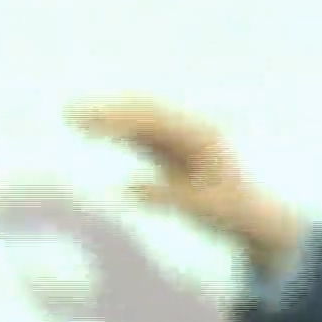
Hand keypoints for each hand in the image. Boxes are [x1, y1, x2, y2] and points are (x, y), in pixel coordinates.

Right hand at [66, 97, 302, 271]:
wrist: (251, 212)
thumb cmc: (231, 212)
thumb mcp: (204, 209)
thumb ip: (169, 196)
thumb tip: (128, 186)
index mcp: (201, 139)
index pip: (156, 121)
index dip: (121, 119)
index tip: (90, 123)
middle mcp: (192, 130)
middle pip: (146, 111)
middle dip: (109, 109)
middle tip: (69, 112)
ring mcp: (182, 137)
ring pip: (140, 118)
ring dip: (109, 116)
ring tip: (70, 115)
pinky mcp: (172, 148)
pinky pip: (141, 132)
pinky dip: (116, 129)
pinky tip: (89, 128)